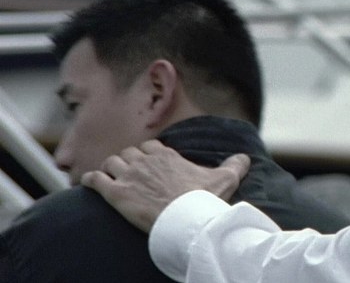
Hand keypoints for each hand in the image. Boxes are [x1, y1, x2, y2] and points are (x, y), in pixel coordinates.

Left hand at [81, 139, 249, 232]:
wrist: (186, 218)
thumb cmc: (204, 198)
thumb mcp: (225, 178)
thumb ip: (235, 165)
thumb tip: (246, 157)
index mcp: (167, 156)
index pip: (150, 146)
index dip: (147, 153)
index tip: (148, 162)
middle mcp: (145, 161)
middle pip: (128, 152)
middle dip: (127, 160)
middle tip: (129, 172)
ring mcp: (129, 175)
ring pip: (111, 162)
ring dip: (110, 169)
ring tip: (110, 177)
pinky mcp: (115, 193)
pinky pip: (95, 179)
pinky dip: (90, 181)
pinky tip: (88, 184)